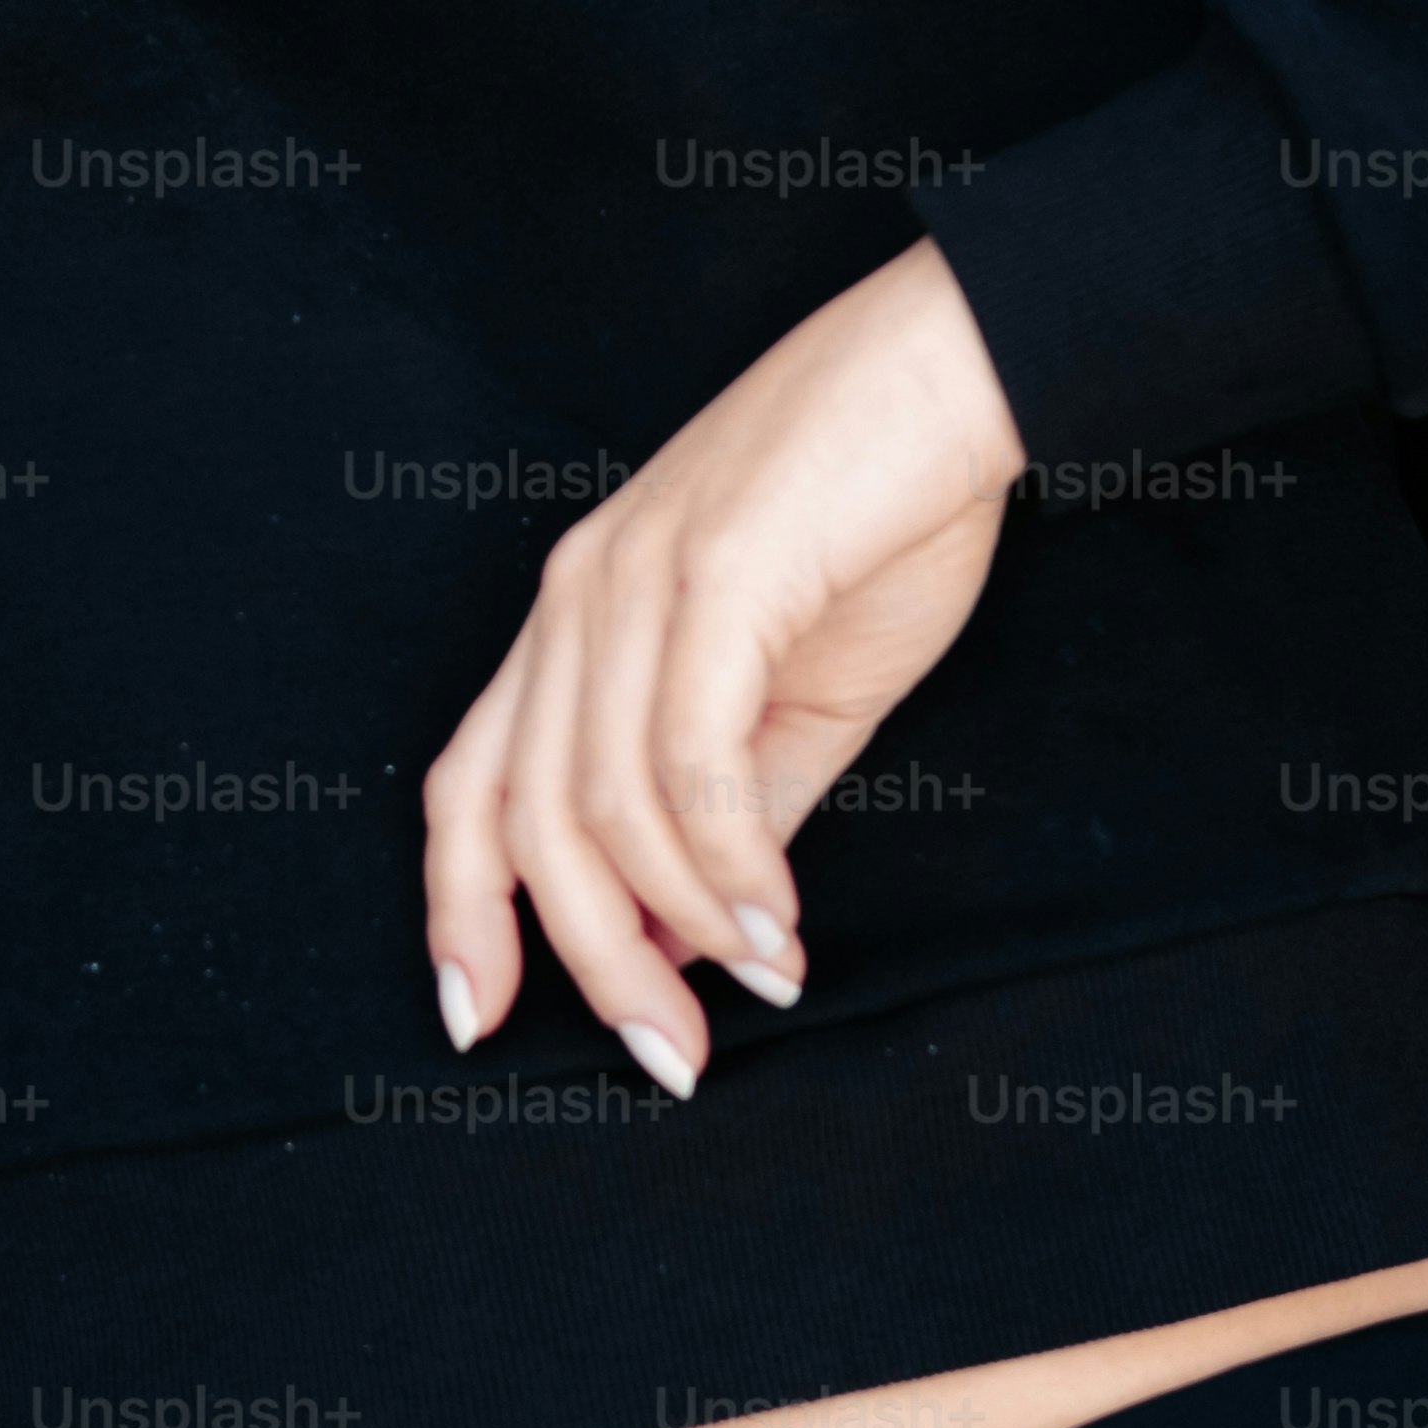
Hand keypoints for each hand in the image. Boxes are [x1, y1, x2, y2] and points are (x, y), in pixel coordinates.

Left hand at [418, 241, 1031, 1097]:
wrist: (968, 371)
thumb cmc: (887, 515)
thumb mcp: (801, 696)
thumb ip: (737, 811)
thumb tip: (690, 941)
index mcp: (575, 617)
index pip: (468, 783)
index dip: (459, 911)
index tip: (482, 1025)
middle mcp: (576, 595)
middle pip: (527, 818)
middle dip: (590, 962)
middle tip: (671, 1056)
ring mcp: (636, 576)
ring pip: (601, 802)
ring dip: (679, 927)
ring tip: (759, 989)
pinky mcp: (716, 572)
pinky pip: (690, 758)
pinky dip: (730, 866)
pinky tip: (777, 926)